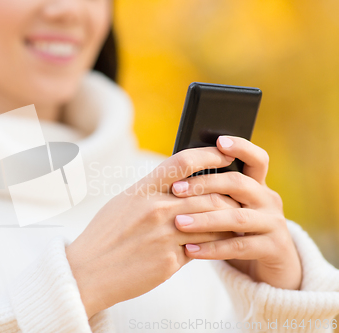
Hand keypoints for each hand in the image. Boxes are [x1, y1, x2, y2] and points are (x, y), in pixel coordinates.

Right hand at [66, 147, 238, 317]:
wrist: (87, 271)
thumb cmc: (104, 235)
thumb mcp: (123, 203)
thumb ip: (151, 192)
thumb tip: (179, 184)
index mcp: (142, 190)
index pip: (182, 162)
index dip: (209, 154)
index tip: (225, 154)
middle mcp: (155, 209)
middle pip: (208, 195)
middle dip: (230, 196)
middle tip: (242, 196)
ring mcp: (163, 235)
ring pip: (212, 223)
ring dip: (228, 222)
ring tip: (238, 221)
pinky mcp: (169, 261)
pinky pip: (203, 249)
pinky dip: (215, 246)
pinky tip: (221, 244)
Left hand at [172, 136, 301, 289]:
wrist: (273, 269)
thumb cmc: (239, 233)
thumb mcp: (230, 209)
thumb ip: (214, 193)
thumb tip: (176, 176)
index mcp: (257, 185)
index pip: (256, 159)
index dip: (241, 147)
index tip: (219, 141)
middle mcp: (268, 200)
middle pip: (239, 184)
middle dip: (205, 184)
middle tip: (175, 189)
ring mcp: (273, 224)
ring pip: (237, 217)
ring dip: (205, 219)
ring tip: (178, 222)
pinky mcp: (273, 249)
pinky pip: (239, 247)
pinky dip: (212, 248)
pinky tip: (189, 249)